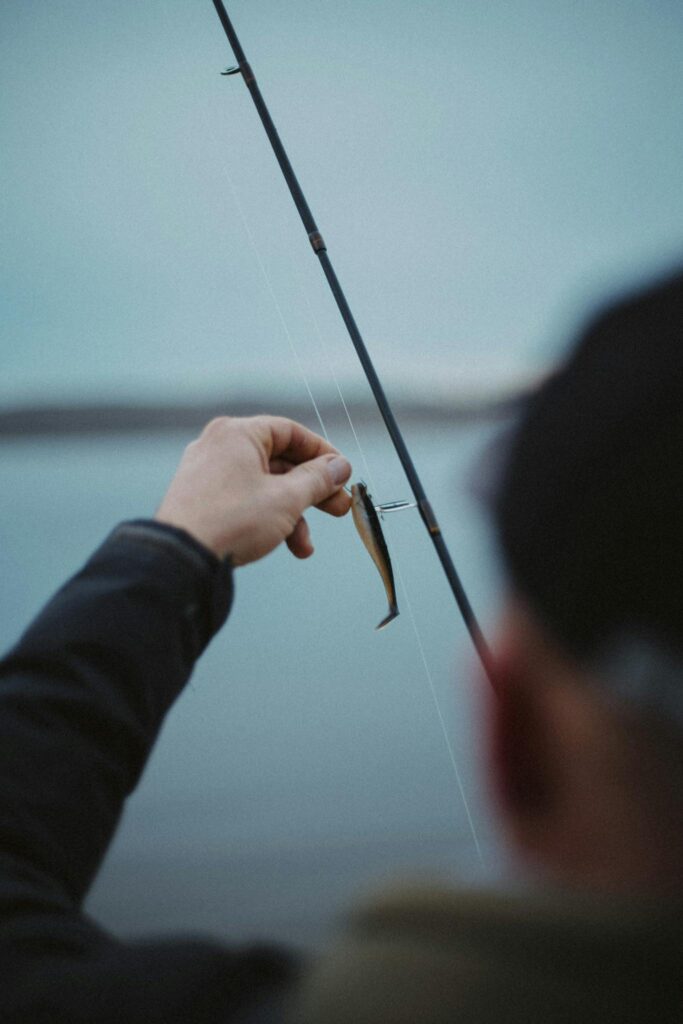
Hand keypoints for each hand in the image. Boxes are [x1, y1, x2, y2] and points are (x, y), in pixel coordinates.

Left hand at [155, 415, 351, 564]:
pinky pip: (245, 499)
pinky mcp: (202, 498)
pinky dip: (266, 517)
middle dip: (312, 490)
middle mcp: (220, 446)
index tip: (342, 474)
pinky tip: (282, 544)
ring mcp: (208, 472)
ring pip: (264, 485)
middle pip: (280, 461)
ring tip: (305, 545)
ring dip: (292, 514)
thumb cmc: (230, 521)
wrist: (182, 558)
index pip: (291, 432)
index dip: (322, 453)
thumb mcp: (286, 499)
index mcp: (238, 433)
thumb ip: (318, 479)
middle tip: (338, 507)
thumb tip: (339, 466)